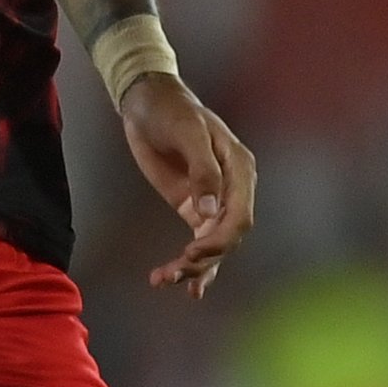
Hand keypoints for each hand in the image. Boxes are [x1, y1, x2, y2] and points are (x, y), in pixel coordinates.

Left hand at [120, 73, 256, 295]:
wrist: (148, 103)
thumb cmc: (172, 111)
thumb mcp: (187, 133)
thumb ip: (202, 170)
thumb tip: (208, 211)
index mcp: (239, 170)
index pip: (239, 216)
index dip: (219, 239)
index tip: (192, 251)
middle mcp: (232, 189)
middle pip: (227, 236)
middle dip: (204, 259)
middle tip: (173, 271)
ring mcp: (213, 200)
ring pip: (212, 244)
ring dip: (194, 267)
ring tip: (165, 280)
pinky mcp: (192, 206)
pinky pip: (199, 240)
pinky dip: (192, 264)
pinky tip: (181, 284)